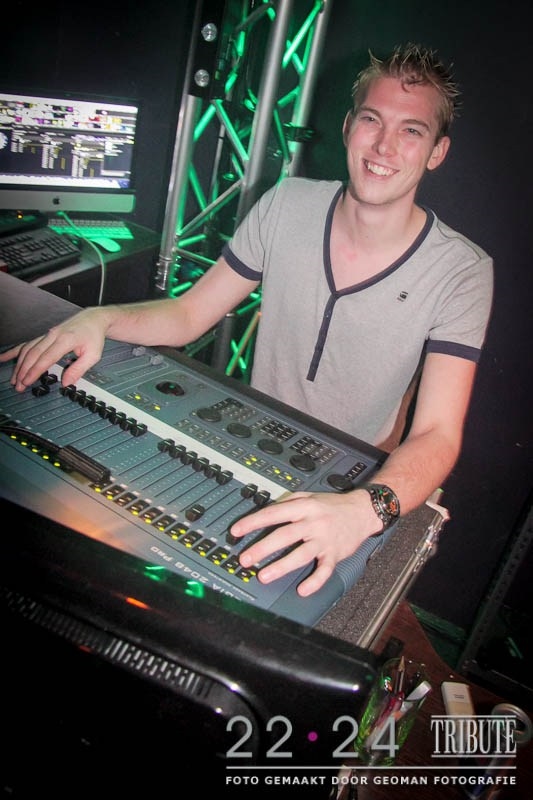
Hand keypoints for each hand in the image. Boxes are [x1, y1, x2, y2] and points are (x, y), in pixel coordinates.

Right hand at [0, 308, 106, 391]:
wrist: (93, 319)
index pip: (46, 357)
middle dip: (23, 371)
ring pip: (28, 350)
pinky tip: (4, 357)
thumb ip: (79, 369)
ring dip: (19, 365)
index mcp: (65, 339)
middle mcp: (53, 335)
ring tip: (14, 379)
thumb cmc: (93, 336)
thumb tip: (66, 382)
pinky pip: (27, 344)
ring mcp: (47, 335)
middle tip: (18, 385)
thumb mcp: (93, 355)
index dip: (35, 370)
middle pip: (33, 354)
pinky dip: (15, 351)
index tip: (27, 381)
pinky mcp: (44, 336)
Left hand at [229, 488, 381, 595]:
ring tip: (264, 575)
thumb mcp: (309, 495)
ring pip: (301, 554)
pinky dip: (315, 581)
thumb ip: (288, 502)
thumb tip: (267, 509)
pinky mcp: (335, 554)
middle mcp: (312, 522)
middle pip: (284, 535)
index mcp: (303, 507)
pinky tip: (303, 589)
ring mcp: (324, 539)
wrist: (362, 511)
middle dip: (262, 548)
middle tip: (245, 558)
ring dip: (281, 566)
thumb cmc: (333, 505)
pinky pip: (324, 570)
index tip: (236, 531)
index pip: (273, 514)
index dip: (253, 522)